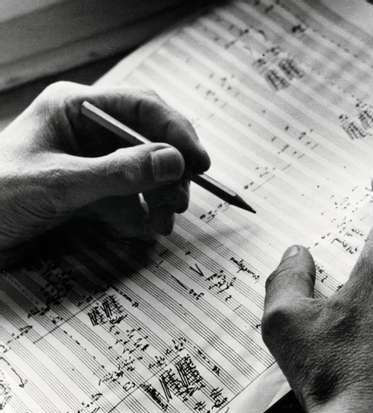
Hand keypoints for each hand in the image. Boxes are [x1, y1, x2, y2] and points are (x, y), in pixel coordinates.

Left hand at [0, 81, 208, 264]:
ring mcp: (94, 164)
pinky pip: (132, 200)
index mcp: (76, 109)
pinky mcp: (94, 193)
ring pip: (146, 175)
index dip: (176, 131)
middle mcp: (89, 133)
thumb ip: (118, 172)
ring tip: (162, 222)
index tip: (199, 162)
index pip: (142, 108)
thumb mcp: (59, 183)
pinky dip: (143, 216)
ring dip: (160, 198)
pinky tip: (145, 231)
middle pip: (150, 142)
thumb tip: (174, 161)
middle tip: (178, 200)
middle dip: (169, 173)